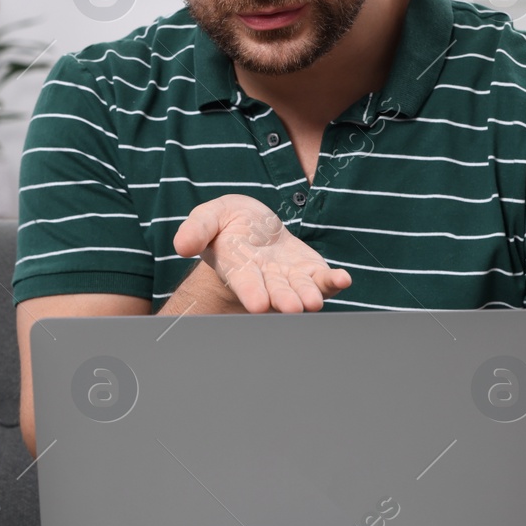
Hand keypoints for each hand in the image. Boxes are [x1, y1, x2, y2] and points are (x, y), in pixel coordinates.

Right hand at [172, 193, 351, 313]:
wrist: (252, 225)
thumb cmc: (226, 224)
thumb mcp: (208, 217)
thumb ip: (197, 229)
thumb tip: (181, 244)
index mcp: (238, 269)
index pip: (245, 283)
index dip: (251, 293)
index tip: (258, 304)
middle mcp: (265, 279)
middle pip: (276, 293)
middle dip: (284, 301)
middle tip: (293, 308)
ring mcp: (289, 278)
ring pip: (301, 290)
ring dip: (309, 296)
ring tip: (314, 301)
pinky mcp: (309, 270)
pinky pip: (323, 279)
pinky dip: (334, 281)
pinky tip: (343, 279)